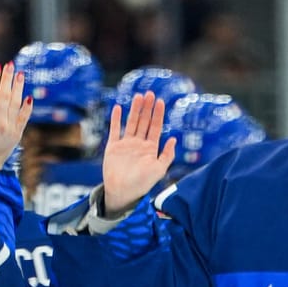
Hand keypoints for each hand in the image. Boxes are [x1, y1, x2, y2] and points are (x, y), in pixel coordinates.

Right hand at [0, 64, 33, 170]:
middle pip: (5, 97)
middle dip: (7, 79)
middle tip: (10, 65)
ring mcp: (10, 130)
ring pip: (16, 104)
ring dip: (18, 88)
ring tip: (20, 74)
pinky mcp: (17, 134)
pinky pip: (24, 118)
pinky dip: (27, 107)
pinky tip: (28, 96)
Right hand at [101, 91, 175, 213]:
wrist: (122, 192)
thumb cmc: (142, 184)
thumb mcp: (159, 170)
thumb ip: (167, 155)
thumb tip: (174, 138)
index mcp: (150, 148)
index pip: (155, 127)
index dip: (158, 114)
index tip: (161, 101)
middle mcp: (138, 144)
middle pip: (144, 121)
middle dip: (147, 108)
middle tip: (150, 93)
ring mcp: (126, 144)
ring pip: (131, 122)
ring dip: (135, 110)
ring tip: (138, 96)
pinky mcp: (113, 147)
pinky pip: (115, 130)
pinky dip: (116, 119)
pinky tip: (119, 108)